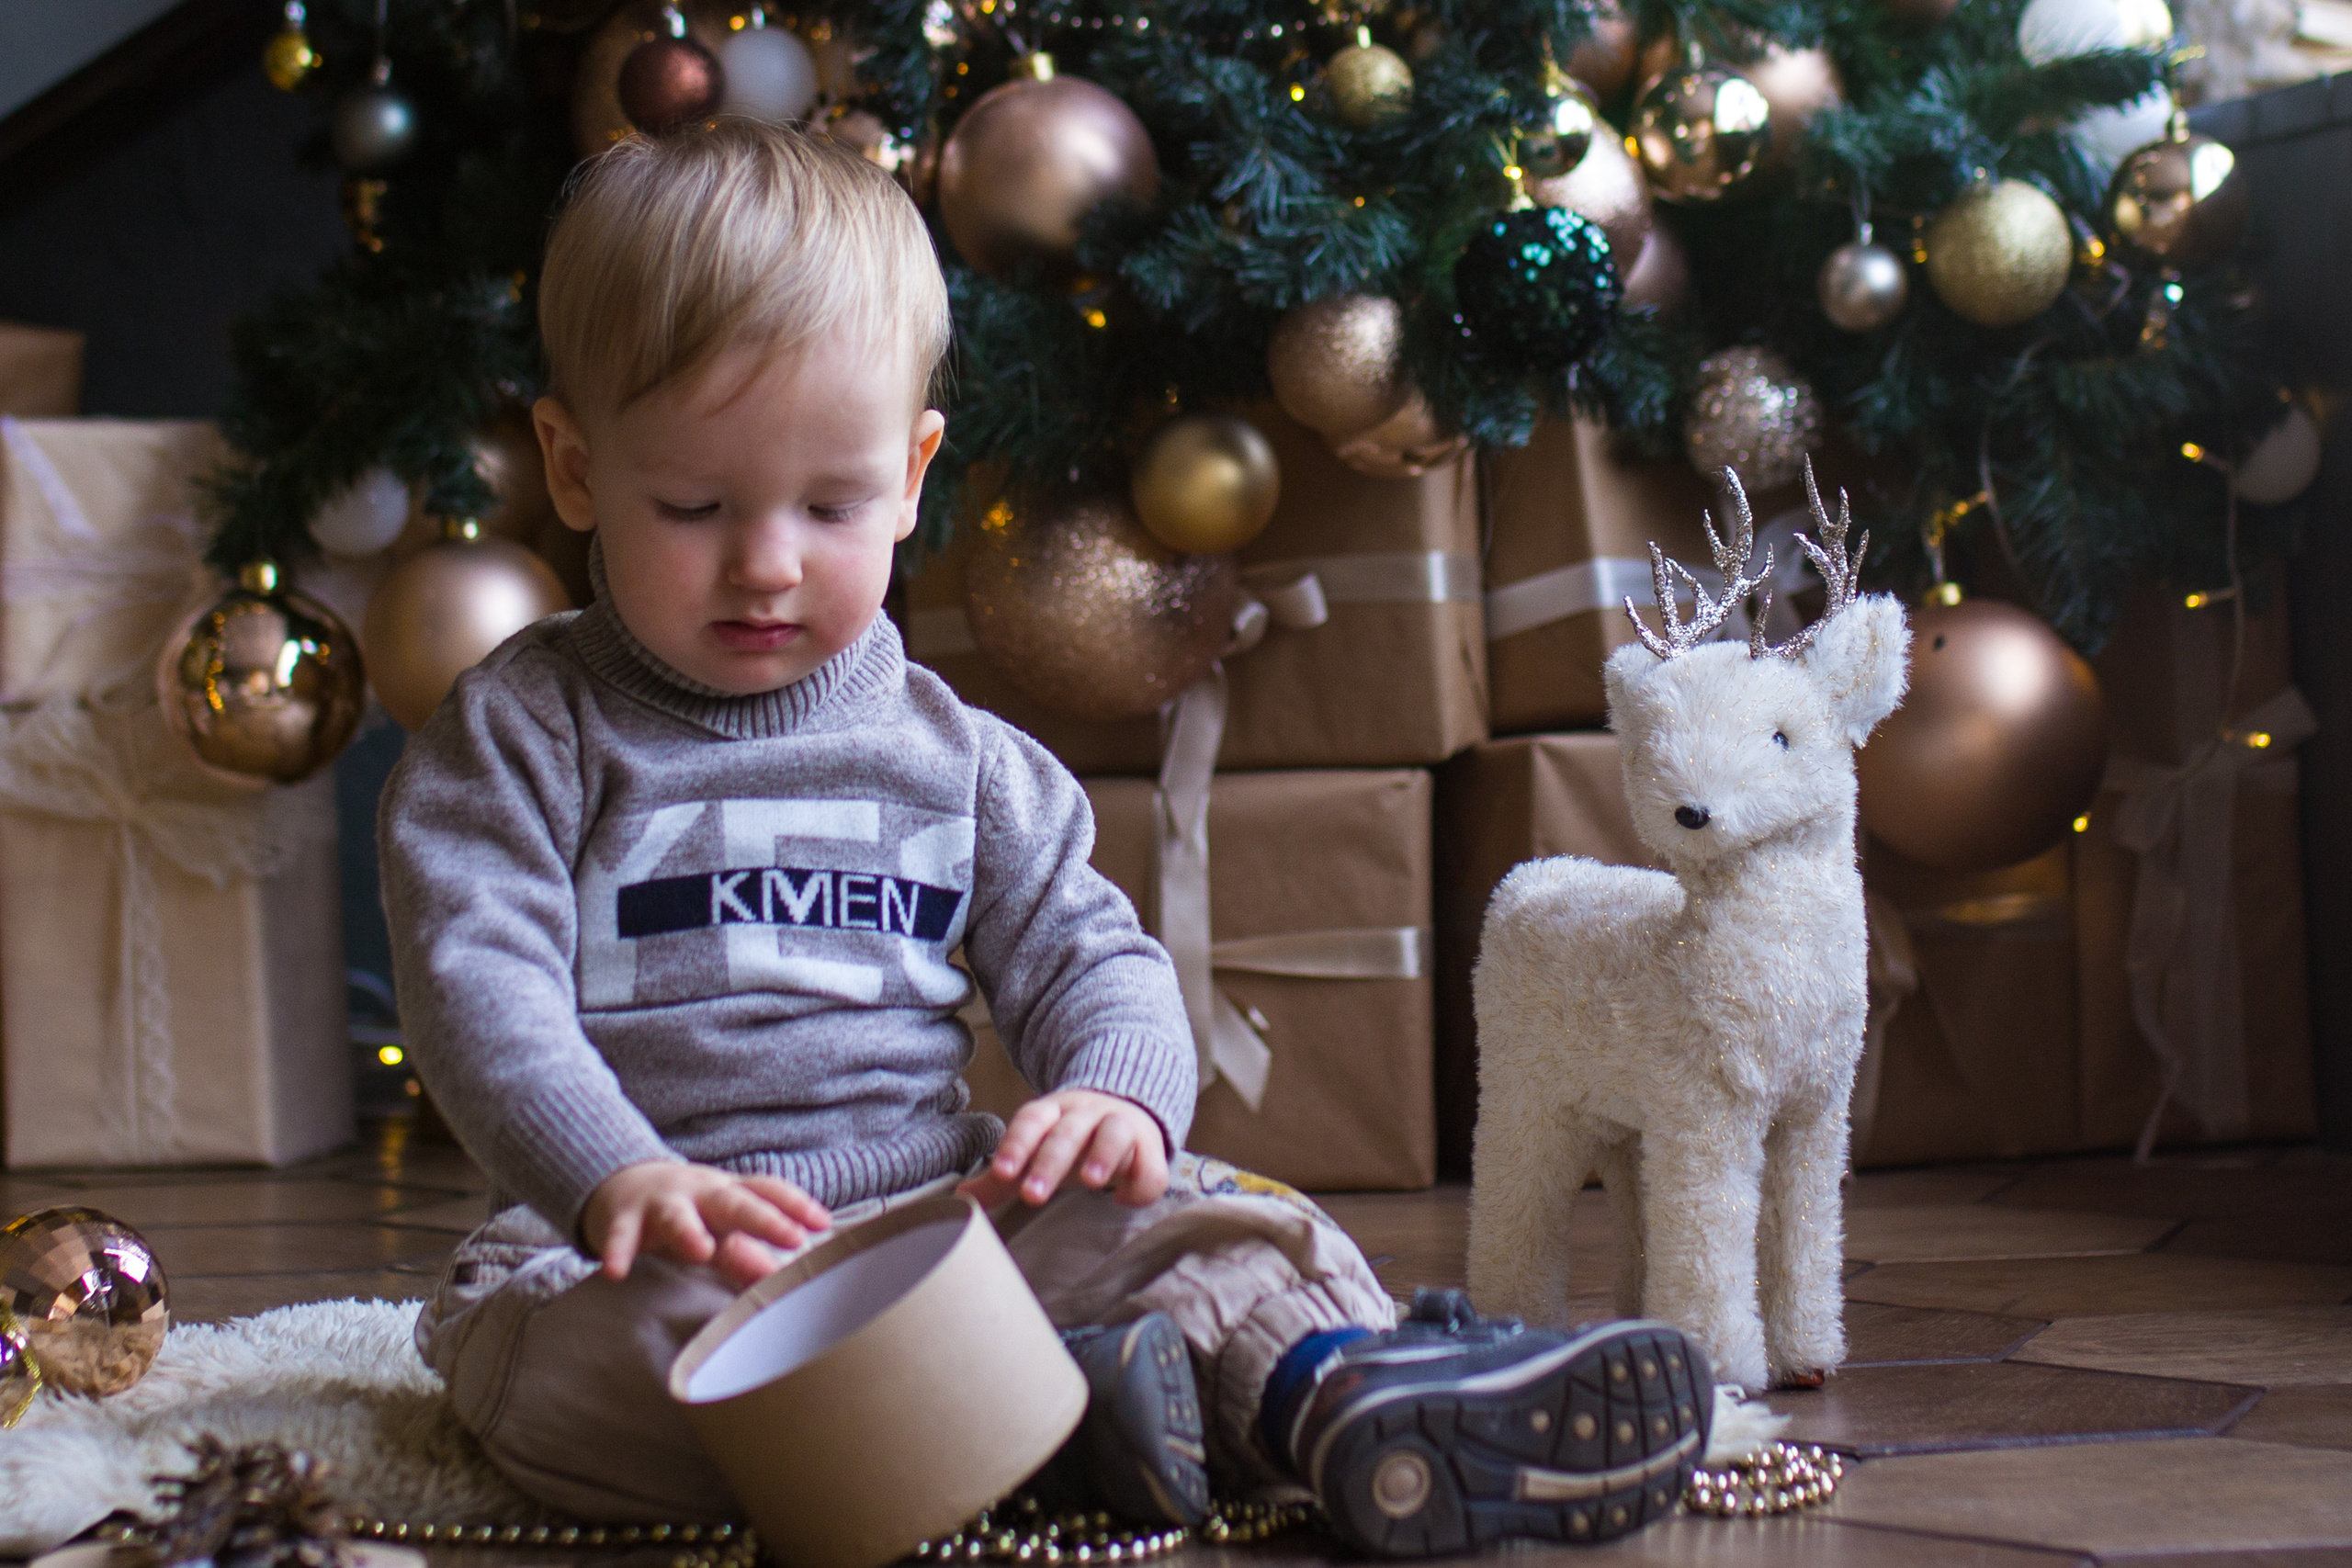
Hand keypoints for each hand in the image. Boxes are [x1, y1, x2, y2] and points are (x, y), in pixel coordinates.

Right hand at [583, 1161, 831, 1287]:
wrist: (620, 1185)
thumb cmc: (686, 1213)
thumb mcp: (717, 1230)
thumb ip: (747, 1254)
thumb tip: (781, 1281)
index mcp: (728, 1194)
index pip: (768, 1192)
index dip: (796, 1206)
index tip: (824, 1224)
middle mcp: (699, 1193)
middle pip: (734, 1202)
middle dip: (763, 1218)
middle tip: (792, 1237)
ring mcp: (660, 1204)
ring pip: (677, 1216)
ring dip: (689, 1231)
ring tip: (701, 1250)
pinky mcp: (622, 1219)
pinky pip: (619, 1236)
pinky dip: (617, 1252)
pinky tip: (615, 1273)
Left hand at [961, 1089, 1168, 1209]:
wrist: (1126, 1111)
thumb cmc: (1072, 1142)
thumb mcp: (1036, 1152)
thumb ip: (1002, 1176)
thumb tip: (960, 1197)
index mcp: (1053, 1112)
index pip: (1031, 1120)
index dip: (1016, 1144)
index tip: (1002, 1172)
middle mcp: (1087, 1113)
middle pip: (1067, 1132)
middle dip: (1050, 1161)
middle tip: (1033, 1194)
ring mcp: (1121, 1126)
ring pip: (1112, 1134)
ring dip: (1102, 1155)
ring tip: (1091, 1183)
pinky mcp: (1151, 1148)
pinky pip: (1150, 1165)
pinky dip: (1141, 1183)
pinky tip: (1125, 1201)